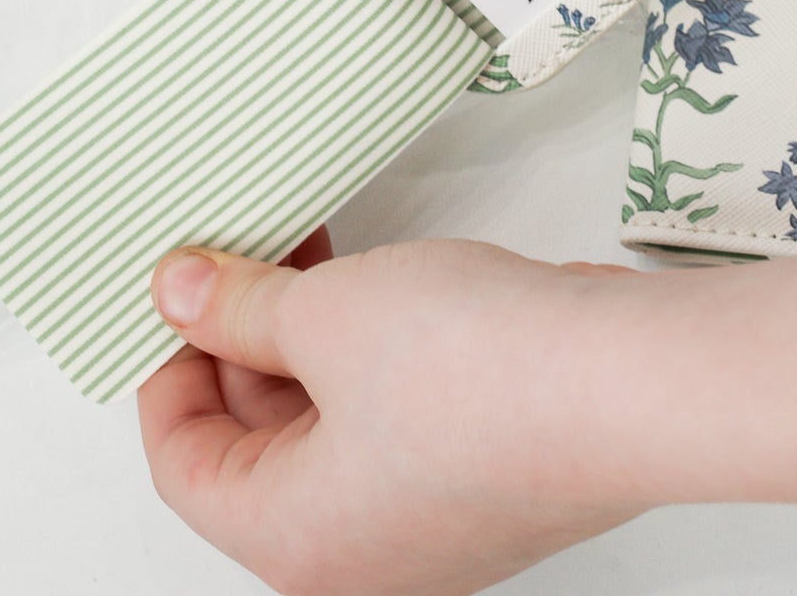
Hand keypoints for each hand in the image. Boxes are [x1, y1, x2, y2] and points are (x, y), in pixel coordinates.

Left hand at [138, 211, 796, 590]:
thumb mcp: (323, 314)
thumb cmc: (489, 383)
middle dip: (244, 335)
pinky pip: (393, 407)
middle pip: (256, 441)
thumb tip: (184, 293)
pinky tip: (376, 275)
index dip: (167, 367)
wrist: (629, 379)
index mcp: (295, 540)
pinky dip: (370, 342)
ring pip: (329, 417)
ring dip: (309, 330)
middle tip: (237, 253)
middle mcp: (361, 549)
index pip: (182, 463)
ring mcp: (426, 512)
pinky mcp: (480, 466)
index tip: (174, 295)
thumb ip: (240, 304)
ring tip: (306, 248)